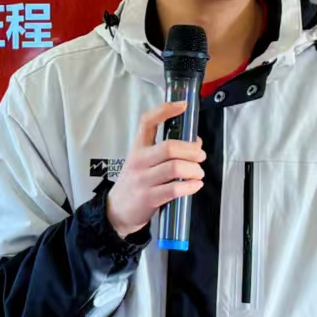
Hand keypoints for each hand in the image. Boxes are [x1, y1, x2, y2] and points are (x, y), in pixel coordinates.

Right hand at [105, 101, 206, 238]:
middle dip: (192, 150)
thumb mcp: (144, 162)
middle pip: (169, 147)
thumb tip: (195, 142)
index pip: (148, 122)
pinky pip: (175, 189)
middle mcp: (139, 161)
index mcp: (138, 148)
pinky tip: (195, 185)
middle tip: (200, 156)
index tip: (182, 105)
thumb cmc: (135, 183)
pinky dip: (191, 186)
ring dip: (194, 169)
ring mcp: (143, 180)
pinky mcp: (149, 198)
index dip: (165, 110)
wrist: (116, 211)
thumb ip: (166, 151)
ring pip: (175, 168)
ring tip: (198, 173)